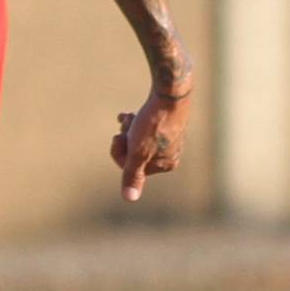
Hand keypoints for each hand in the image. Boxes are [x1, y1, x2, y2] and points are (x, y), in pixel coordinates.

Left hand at [112, 86, 189, 200]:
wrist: (168, 92)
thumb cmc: (153, 124)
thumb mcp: (138, 152)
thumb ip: (132, 175)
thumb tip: (129, 198)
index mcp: (166, 164)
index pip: (131, 168)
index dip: (119, 152)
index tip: (119, 138)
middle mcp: (170, 153)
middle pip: (133, 153)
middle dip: (124, 139)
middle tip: (127, 126)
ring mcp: (168, 137)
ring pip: (136, 139)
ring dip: (128, 128)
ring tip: (130, 117)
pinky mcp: (164, 121)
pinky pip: (142, 127)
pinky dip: (132, 121)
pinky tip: (128, 114)